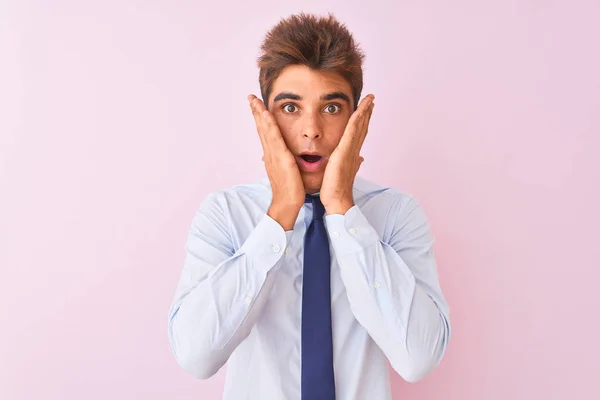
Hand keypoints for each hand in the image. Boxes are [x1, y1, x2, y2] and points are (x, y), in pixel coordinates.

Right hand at [248, 95, 304, 229]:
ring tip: (255, 100)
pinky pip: (274, 139)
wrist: (288, 204)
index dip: (261, 118)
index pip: (265, 133)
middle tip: (251, 97)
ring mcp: (273, 155)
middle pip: (261, 128)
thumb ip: (286, 161)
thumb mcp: (288, 171)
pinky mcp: (281, 159)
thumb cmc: (291, 190)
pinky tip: (267, 115)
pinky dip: (269, 126)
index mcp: (272, 155)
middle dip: (256, 112)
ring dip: (260, 114)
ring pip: (265, 130)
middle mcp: (270, 153)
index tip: (257, 105)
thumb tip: (288, 155)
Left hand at [320, 94, 374, 214]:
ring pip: (360, 127)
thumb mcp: (344, 172)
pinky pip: (351, 132)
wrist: (337, 200)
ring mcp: (350, 151)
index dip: (365, 120)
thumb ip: (354, 163)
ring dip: (365, 112)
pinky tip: (359, 110)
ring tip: (369, 100)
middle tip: (371, 99)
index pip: (360, 133)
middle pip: (363, 127)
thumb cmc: (337, 189)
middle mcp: (354, 151)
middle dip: (367, 112)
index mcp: (352, 154)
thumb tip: (361, 159)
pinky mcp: (344, 153)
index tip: (368, 108)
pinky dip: (357, 120)